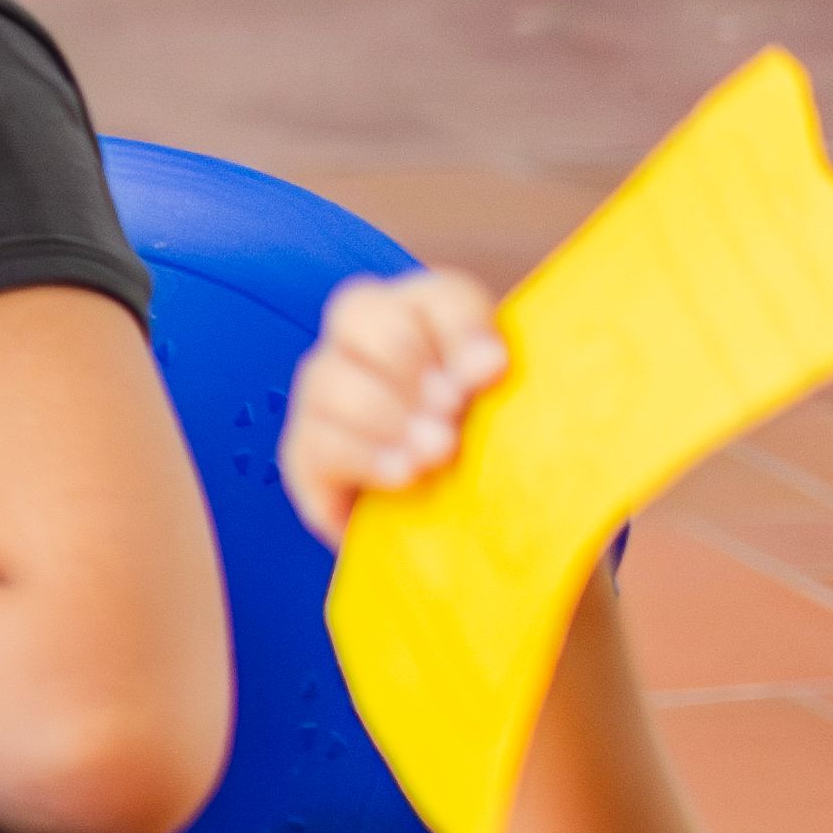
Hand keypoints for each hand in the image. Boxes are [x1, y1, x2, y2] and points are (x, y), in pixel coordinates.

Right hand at [282, 268, 508, 541]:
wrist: (465, 537)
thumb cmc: (503, 463)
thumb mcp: (527, 420)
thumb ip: (527, 392)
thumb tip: (512, 374)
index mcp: (429, 321)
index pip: (436, 296)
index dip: (461, 326)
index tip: (493, 371)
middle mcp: (366, 344)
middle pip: (360, 310)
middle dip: (407, 360)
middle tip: (453, 408)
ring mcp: (325, 395)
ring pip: (329, 376)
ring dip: (385, 412)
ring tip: (437, 451)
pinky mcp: (305, 453)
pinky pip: (318, 441)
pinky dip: (363, 456)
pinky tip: (405, 476)